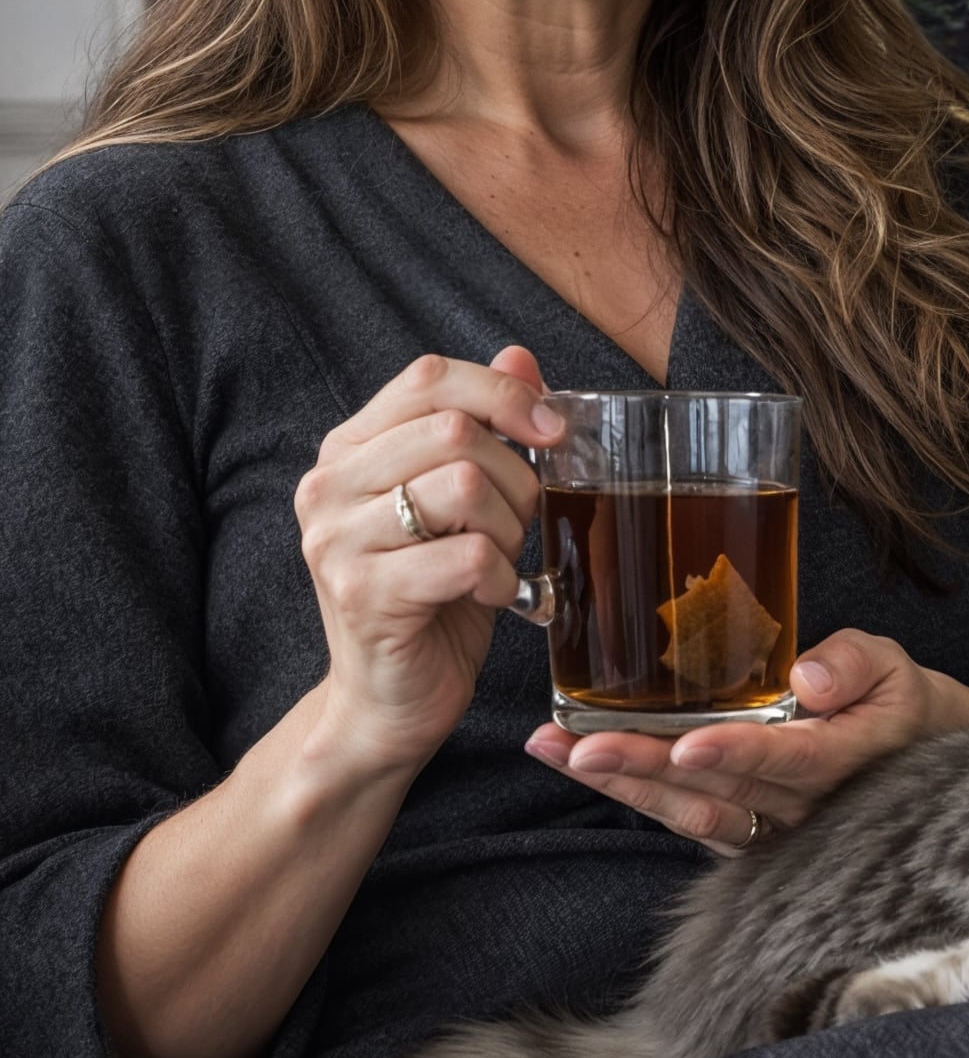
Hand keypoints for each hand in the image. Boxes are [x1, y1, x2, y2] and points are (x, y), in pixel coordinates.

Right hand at [295, 345, 560, 777]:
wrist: (389, 701)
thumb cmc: (434, 594)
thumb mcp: (464, 501)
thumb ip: (484, 426)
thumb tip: (519, 356)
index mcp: (349, 449)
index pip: (428, 378)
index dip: (502, 393)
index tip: (552, 431)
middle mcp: (327, 485)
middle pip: (456, 430)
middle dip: (515, 476)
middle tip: (518, 522)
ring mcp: (336, 540)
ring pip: (464, 486)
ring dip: (508, 528)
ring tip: (498, 560)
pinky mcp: (361, 593)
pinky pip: (468, 556)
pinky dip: (501, 577)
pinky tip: (491, 596)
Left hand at [523, 629, 968, 854]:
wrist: (918, 764)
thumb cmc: (899, 705)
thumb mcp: (894, 666)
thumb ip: (856, 664)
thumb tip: (808, 676)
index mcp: (842, 762)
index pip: (788, 762)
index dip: (739, 755)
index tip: (688, 746)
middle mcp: (799, 807)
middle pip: (716, 794)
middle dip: (644, 770)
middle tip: (580, 747)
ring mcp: (765, 826)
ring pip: (688, 813)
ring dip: (621, 786)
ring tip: (556, 750)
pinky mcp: (741, 829)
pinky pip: (682, 817)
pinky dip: (631, 794)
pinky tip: (580, 764)